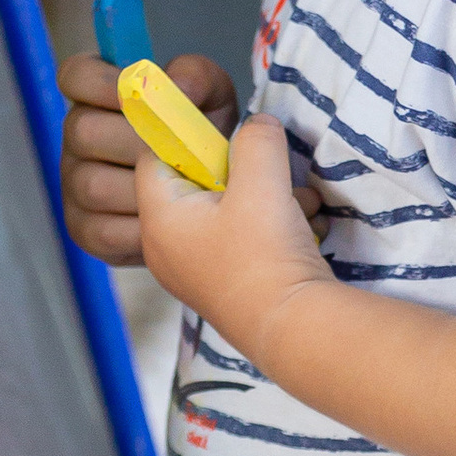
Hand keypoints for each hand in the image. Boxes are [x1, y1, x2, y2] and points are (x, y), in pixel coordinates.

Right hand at [60, 51, 238, 264]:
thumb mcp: (211, 98)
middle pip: (84, 131)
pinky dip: (143, 229)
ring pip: (95, 185)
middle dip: (137, 142)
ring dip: (144, 190)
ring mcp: (74, 185)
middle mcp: (76, 136)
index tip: (137, 94)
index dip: (101, 82)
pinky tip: (170, 222)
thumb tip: (177, 85)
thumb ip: (196, 77)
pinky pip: (105, 231)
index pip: (75, 75)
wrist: (214, 198)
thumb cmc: (203, 138)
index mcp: (97, 96)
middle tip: (177, 153)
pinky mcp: (84, 229)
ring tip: (181, 191)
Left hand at [133, 111, 336, 363]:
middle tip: (265, 171)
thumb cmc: (266, 257)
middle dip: (236, 170)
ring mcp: (195, 271)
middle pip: (191, 184)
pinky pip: (238, 238)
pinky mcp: (224, 285)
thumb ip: (256, 140)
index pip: (153, 158)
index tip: (223, 133)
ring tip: (297, 203)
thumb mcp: (261, 182)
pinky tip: (302, 227)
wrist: (295, 330)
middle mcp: (166, 249)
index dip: (186, 137)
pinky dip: (268, 226)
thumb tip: (258, 125)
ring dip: (263, 198)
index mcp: (159, 221)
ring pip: (222, 211)